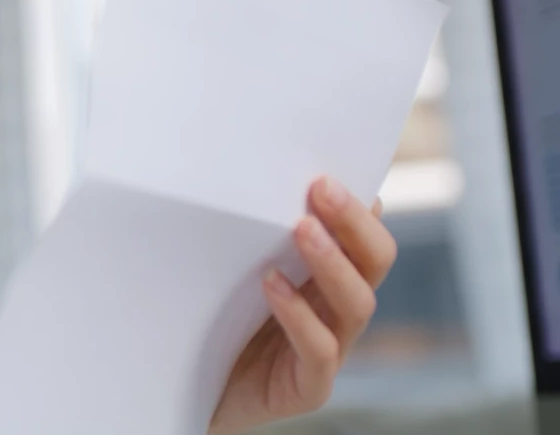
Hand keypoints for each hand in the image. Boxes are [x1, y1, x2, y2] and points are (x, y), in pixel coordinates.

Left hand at [209, 177, 396, 433]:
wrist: (186, 392)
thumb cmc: (208, 322)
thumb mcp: (229, 269)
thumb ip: (250, 234)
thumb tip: (251, 176)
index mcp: (325, 275)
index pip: (361, 233)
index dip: (359, 203)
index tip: (337, 166)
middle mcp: (335, 309)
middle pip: (373, 261)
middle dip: (354, 222)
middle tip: (322, 186)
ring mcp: (329, 348)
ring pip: (356, 302)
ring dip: (332, 261)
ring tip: (303, 228)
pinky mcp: (309, 385)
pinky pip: (320, 350)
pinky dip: (299, 315)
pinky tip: (272, 286)